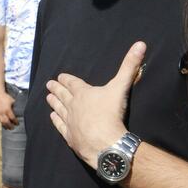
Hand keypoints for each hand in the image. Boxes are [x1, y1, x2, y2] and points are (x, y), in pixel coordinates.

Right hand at [0, 91, 17, 127]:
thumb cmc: (7, 97)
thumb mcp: (13, 101)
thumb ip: (15, 107)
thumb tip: (20, 111)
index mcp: (8, 109)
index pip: (12, 118)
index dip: (15, 121)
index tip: (17, 124)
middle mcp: (3, 112)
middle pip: (6, 121)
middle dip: (10, 125)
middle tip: (13, 128)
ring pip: (2, 121)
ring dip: (5, 125)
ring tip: (8, 128)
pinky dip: (2, 122)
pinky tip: (4, 124)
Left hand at [45, 41, 145, 166]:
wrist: (105, 143)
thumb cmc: (111, 114)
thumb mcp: (121, 86)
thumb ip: (129, 66)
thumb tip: (140, 44)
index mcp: (83, 93)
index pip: (72, 83)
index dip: (66, 79)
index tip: (60, 76)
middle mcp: (73, 106)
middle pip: (62, 95)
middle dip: (56, 88)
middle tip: (48, 84)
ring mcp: (70, 121)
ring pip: (58, 109)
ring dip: (53, 103)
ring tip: (48, 98)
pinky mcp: (70, 136)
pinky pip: (60, 126)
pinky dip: (55, 120)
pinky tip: (52, 117)